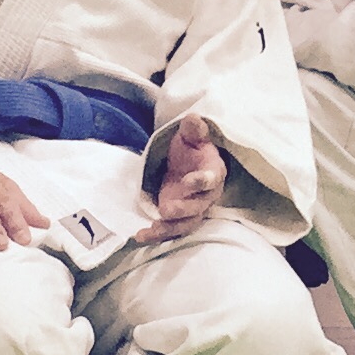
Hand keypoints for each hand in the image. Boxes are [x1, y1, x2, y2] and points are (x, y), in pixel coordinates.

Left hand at [137, 114, 227, 241]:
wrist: (188, 164)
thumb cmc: (192, 149)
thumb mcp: (191, 135)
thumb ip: (193, 130)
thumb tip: (193, 118)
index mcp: (213, 172)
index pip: (211, 179)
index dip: (201, 181)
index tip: (189, 181)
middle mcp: (207, 196)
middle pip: (199, 206)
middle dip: (183, 209)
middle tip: (166, 208)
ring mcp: (194, 210)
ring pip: (186, 224)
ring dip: (170, 228)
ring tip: (151, 229)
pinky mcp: (180, 219)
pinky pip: (171, 230)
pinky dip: (157, 235)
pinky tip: (141, 236)